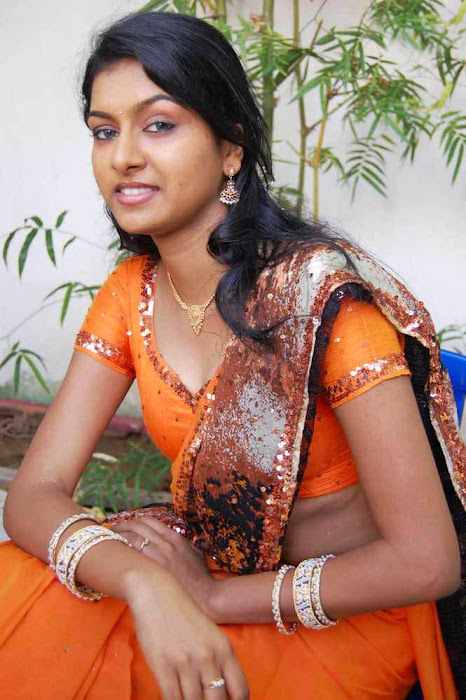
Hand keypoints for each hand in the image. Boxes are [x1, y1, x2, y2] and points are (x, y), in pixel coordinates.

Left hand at [110, 515, 214, 615]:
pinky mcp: (153, 569)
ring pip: (133, 537)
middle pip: (138, 525)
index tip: (127, 523)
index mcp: (175, 537)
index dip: (135, 520)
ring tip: (110, 540)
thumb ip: (184, 542)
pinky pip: (133, 554)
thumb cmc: (200, 577)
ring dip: (119, 536)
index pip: (150, 521)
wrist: (204, 596)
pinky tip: (116, 553)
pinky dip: (122, 550)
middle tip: (113, 529)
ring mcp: (159, 555)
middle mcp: (166, 542)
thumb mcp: (196, 553)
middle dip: (123, 525)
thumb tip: (175, 537)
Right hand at [127, 567, 248, 699]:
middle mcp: (209, 656)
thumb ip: (219, 661)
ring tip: (187, 699)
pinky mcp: (163, 665)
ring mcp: (186, 662)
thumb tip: (222, 693)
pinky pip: (172, 698)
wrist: (157, 593)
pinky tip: (174, 698)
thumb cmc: (183, 615)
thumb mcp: (210, 635)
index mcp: (225, 649)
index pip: (240, 691)